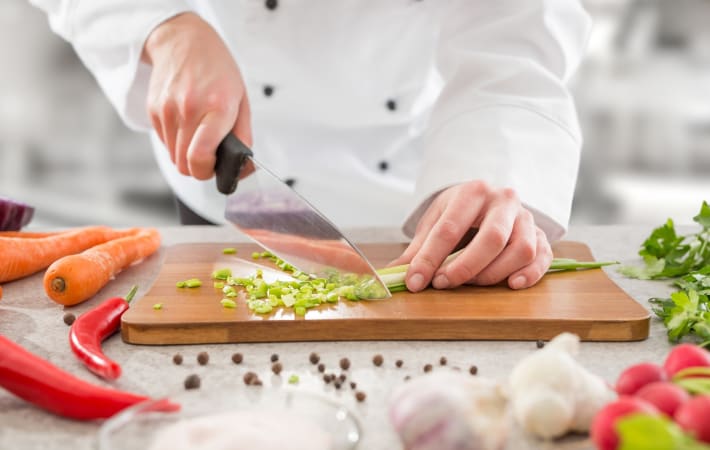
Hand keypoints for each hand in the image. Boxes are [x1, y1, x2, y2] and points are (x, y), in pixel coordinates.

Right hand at [142, 13, 250, 179]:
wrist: (183, 39)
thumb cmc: (217, 69)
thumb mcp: (241, 99)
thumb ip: (243, 135)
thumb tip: (243, 166)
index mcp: (216, 107)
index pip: (200, 156)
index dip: (206, 172)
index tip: (214, 168)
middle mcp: (189, 109)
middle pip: (184, 163)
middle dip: (198, 168)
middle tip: (209, 157)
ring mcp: (168, 109)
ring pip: (173, 156)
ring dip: (186, 155)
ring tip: (199, 137)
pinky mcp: (154, 110)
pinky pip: (165, 142)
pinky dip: (176, 142)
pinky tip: (186, 125)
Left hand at [391, 181, 552, 291]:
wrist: (488, 198)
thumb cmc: (459, 212)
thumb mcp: (435, 221)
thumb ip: (417, 249)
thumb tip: (394, 272)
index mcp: (472, 192)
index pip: (450, 228)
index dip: (430, 259)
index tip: (415, 281)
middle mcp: (503, 201)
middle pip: (492, 238)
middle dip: (465, 267)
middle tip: (443, 283)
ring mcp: (526, 218)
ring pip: (520, 249)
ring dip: (493, 273)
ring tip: (471, 283)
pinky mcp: (540, 235)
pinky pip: (542, 256)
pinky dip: (529, 274)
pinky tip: (511, 284)